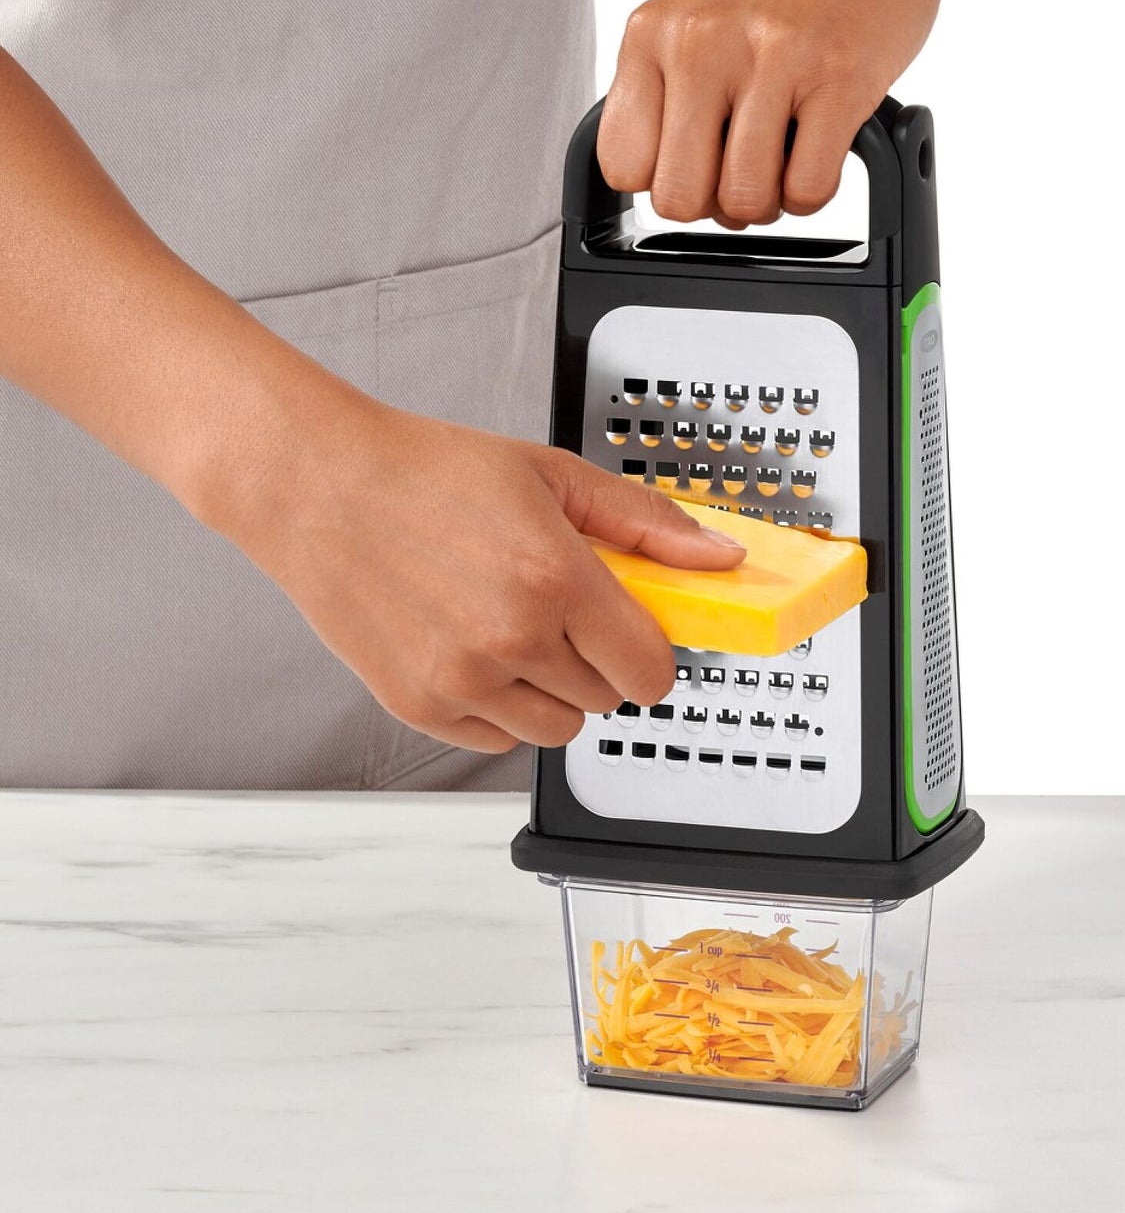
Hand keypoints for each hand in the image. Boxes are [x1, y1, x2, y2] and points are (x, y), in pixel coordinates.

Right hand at [217, 400, 744, 752]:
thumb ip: (645, 524)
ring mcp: (462, 680)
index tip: (636, 634)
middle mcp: (511, 637)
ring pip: (557, 731)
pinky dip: (500, 708)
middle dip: (598, 660)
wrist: (318, 485)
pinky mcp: (419, 706)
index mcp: (554, 576)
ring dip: (553, 692)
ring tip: (515, 630)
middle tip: (562, 611)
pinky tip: (475, 650)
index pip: (651, 670)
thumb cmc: (425, 471)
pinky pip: (498, 741)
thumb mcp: (551, 475)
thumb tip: (718, 558)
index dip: (651, 653)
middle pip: (607, 701)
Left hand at [598, 0, 983, 227]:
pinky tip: (815, 152)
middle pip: (679, 198)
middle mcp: (704, 42)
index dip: (663, 181)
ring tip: (780, 158)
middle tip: (740, 170)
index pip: (623, 165)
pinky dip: (811, 193)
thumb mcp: (689, 25)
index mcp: (654, 33)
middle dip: (714, 204)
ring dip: (767, 201)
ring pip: (745, 201)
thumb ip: (660, 93)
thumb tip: (653, 181)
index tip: (694, 164)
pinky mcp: (839, 80)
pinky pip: (806, 190)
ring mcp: (772, 60)